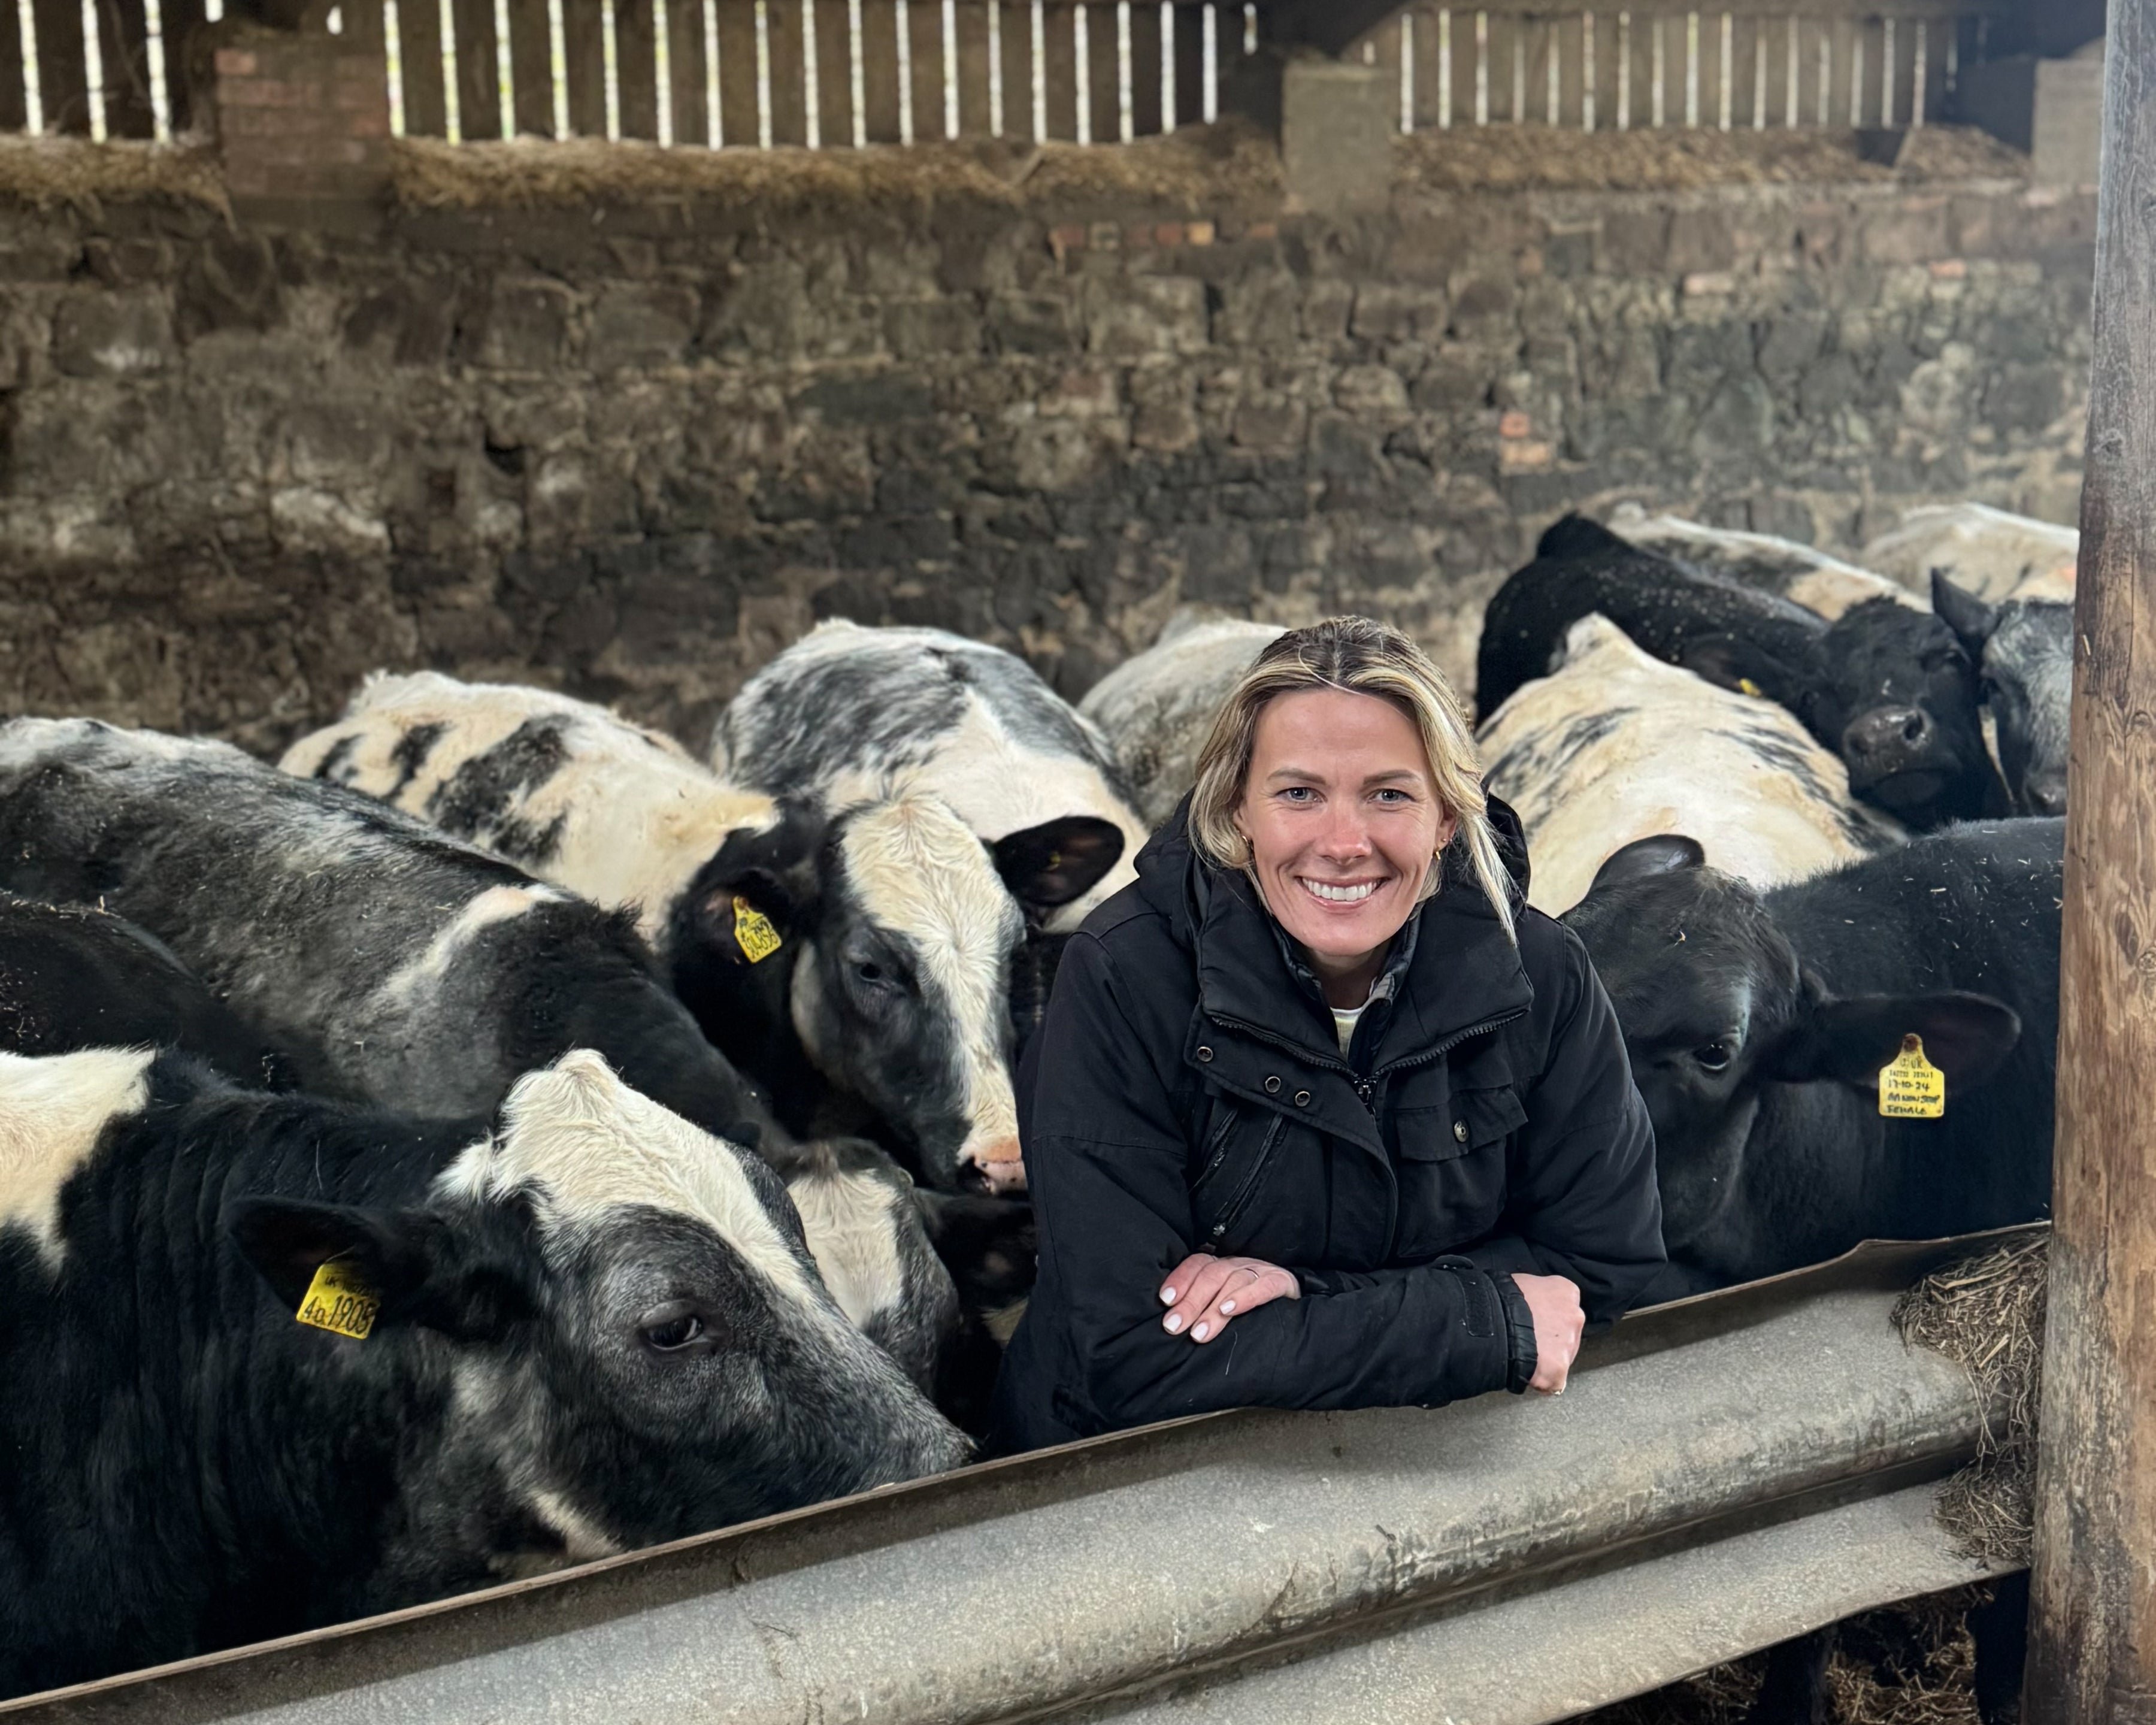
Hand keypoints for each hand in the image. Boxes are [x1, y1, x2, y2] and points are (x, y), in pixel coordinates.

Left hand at [1158, 1253, 1298, 1343]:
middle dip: (1190, 1301)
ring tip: (1199, 1332)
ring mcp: (1260, 1271)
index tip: (1165, 1300)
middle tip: (1174, 1326)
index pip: (1197, 1264)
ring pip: (1234, 1281)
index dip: (1180, 1279)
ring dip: (1213, 1308)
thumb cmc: (1251, 1308)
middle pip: (1211, 1275)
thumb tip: (1172, 1325)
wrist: (1295, 1303)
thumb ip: (1202, 1308)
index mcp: (1221, 1266)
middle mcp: (1238, 1264)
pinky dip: (1246, 1297)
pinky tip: (1230, 1310)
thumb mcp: (1224, 1304)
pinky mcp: (1282, 1282)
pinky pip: (1264, 1286)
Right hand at [1512, 1272, 1583, 1393]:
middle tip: (1527, 1339)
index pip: (1563, 1306)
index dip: (1546, 1316)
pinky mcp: (1559, 1370)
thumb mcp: (1522, 1282)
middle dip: (1549, 1339)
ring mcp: (1569, 1345)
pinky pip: (1553, 1380)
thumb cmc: (1502, 1297)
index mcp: (1566, 1292)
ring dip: (1545, 1358)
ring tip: (1522, 1354)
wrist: (1495, 1322)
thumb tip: (1529, 1299)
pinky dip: (1541, 1380)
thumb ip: (1535, 1292)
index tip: (1533, 1320)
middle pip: (1565, 1333)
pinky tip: (1526, 1372)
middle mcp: (1574, 1317)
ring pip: (1560, 1357)